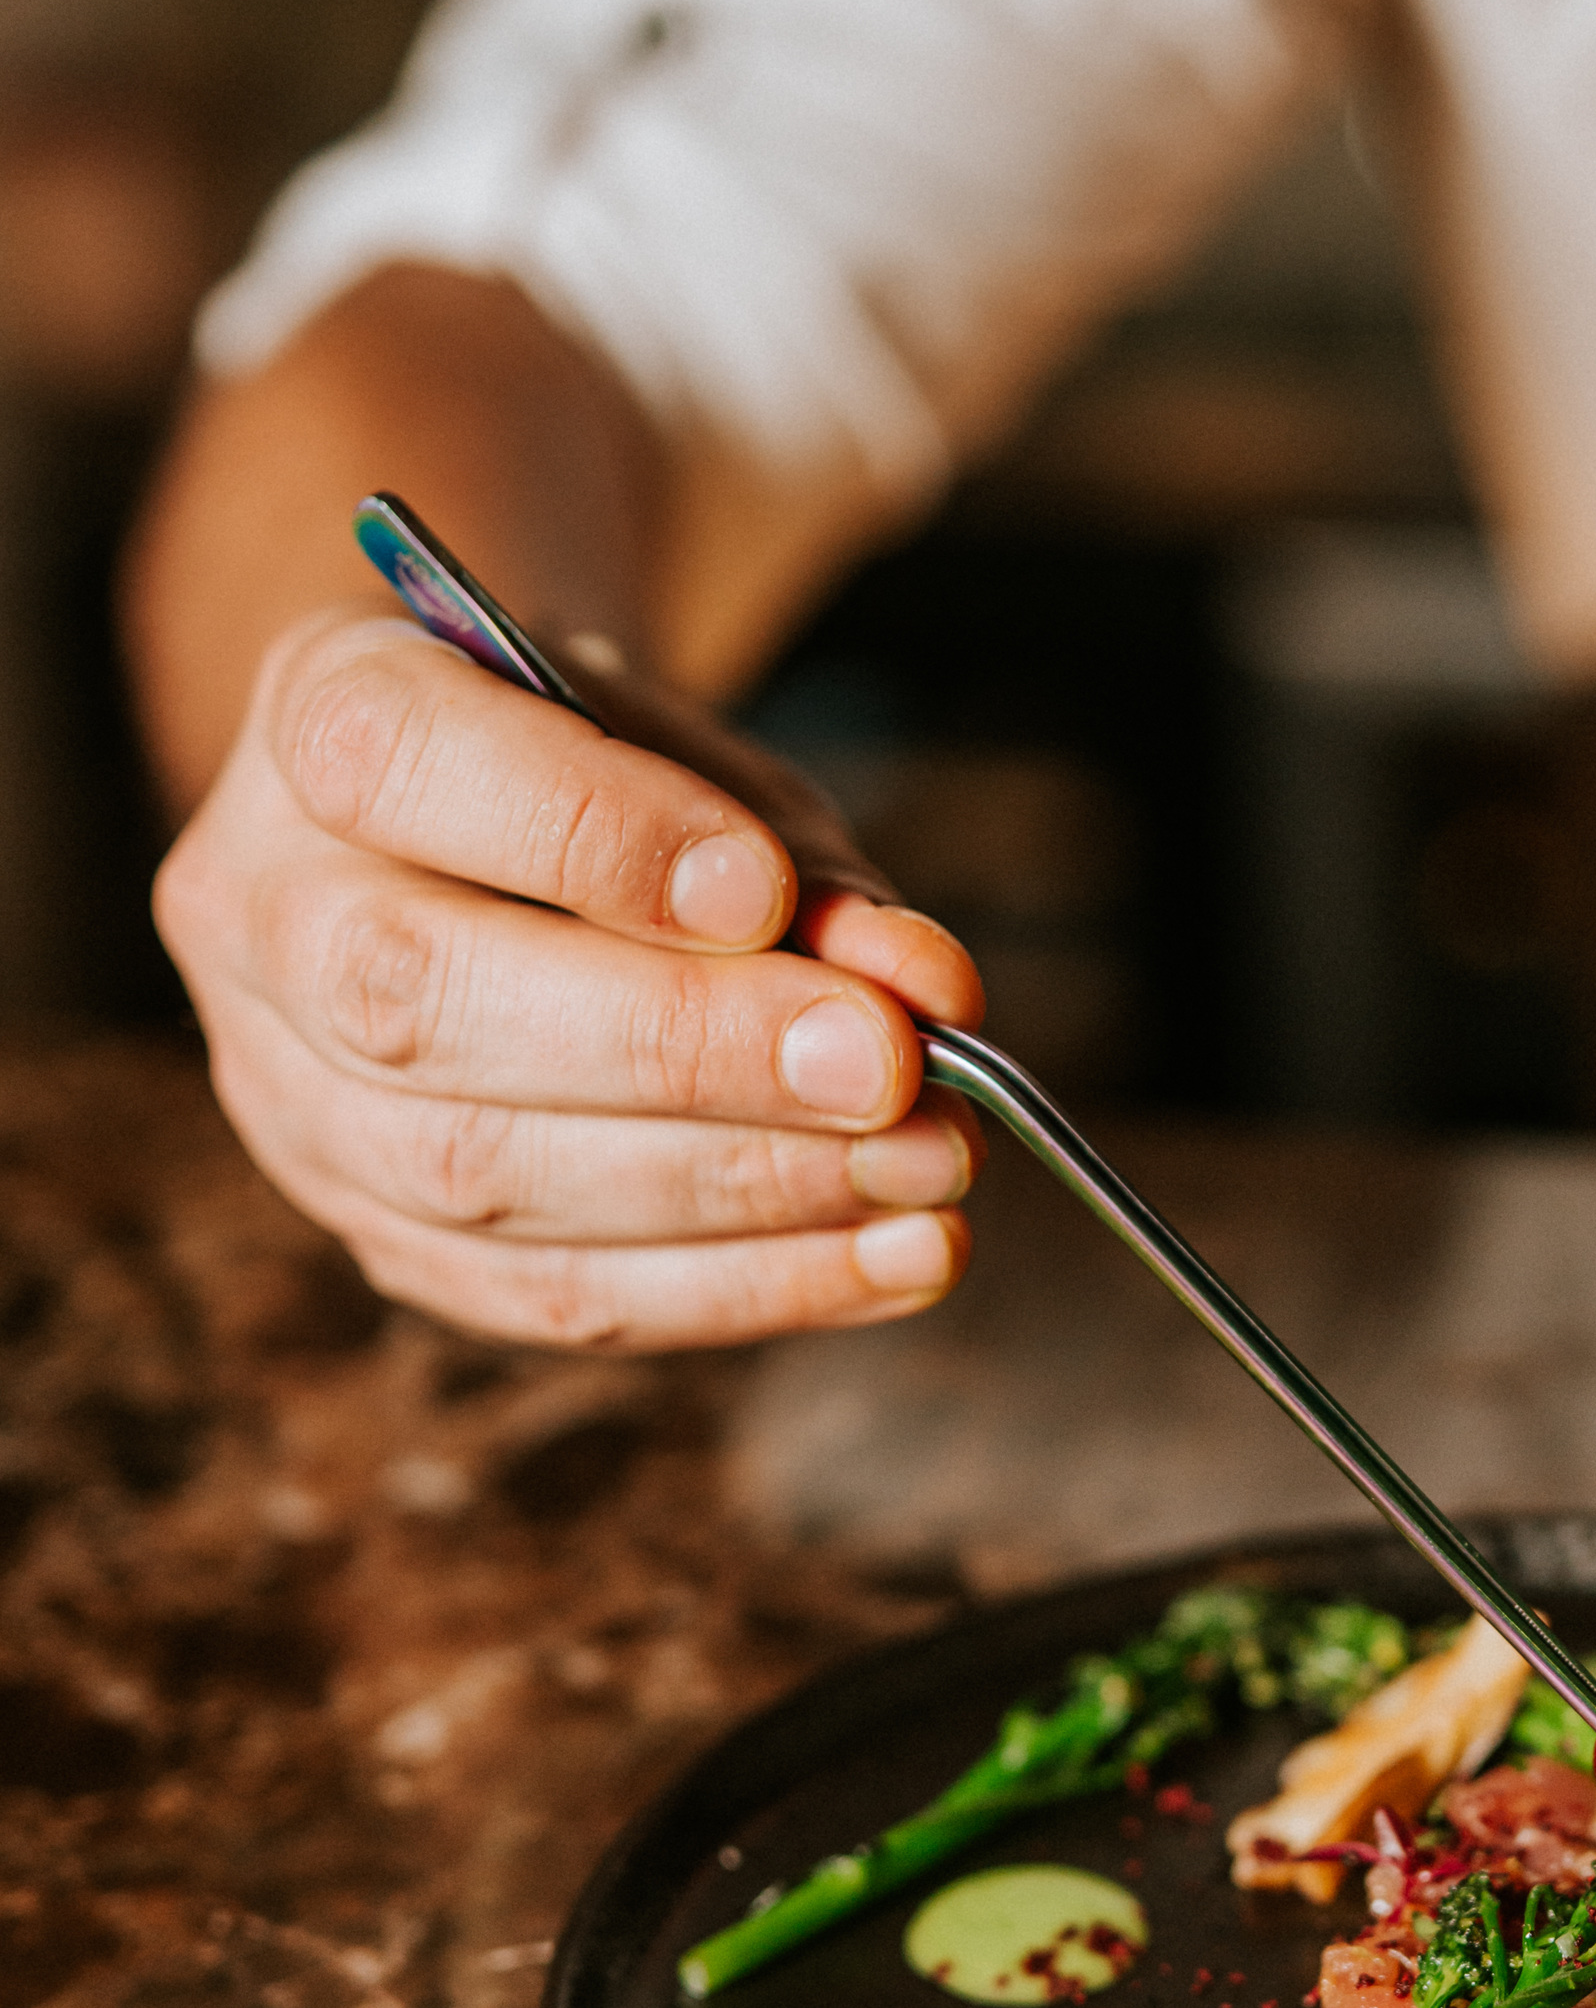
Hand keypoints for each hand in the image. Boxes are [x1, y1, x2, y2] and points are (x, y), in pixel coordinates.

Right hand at [154, 602, 987, 1347]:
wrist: (507, 852)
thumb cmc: (618, 784)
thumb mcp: (710, 765)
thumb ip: (804, 866)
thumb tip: (923, 989)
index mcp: (317, 714)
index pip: (396, 761)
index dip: (584, 835)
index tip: (763, 892)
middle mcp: (258, 909)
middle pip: (420, 1001)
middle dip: (683, 1051)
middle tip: (886, 1069)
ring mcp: (286, 1092)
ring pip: (476, 1175)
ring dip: (738, 1191)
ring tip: (925, 1171)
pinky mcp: (370, 1232)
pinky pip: (542, 1293)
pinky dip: (740, 1287)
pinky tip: (887, 1258)